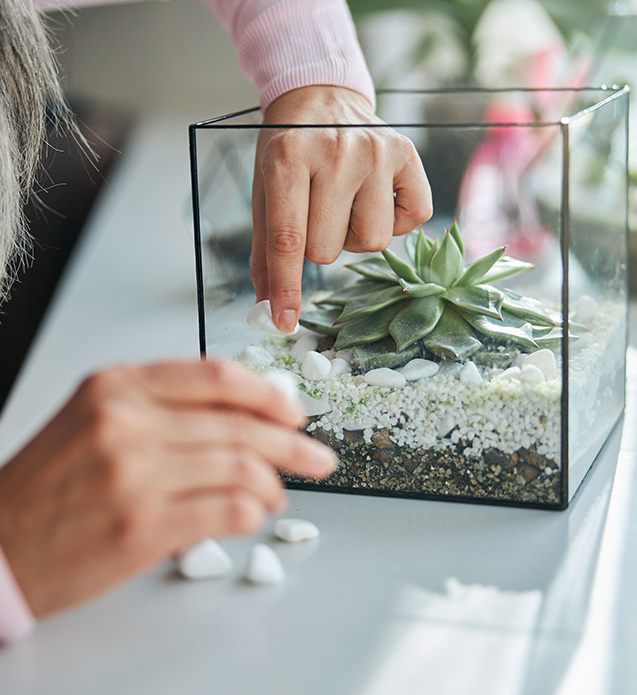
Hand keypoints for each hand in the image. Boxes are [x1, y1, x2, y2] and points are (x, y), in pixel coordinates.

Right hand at [0, 360, 334, 616]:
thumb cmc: (51, 482)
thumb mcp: (96, 418)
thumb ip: (165, 406)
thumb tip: (245, 414)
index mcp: (118, 386)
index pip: (217, 378)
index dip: (267, 394)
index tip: (293, 412)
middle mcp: (127, 422)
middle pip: (239, 425)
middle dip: (292, 443)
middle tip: (317, 456)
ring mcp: (135, 474)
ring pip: (241, 468)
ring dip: (274, 484)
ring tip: (278, 494)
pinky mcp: (142, 526)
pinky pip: (227, 509)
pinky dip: (253, 512)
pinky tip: (253, 515)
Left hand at [252, 85, 432, 332]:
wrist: (321, 98)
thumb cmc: (288, 153)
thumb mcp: (265, 193)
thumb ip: (266, 253)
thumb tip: (269, 313)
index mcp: (287, 156)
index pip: (288, 239)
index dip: (287, 288)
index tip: (284, 322)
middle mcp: (336, 150)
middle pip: (329, 250)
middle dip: (320, 244)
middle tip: (317, 210)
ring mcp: (376, 150)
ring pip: (372, 242)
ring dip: (355, 235)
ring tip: (346, 203)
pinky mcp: (408, 153)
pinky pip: (412, 221)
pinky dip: (395, 221)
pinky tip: (376, 196)